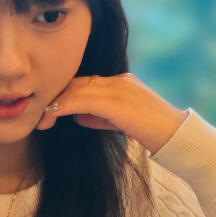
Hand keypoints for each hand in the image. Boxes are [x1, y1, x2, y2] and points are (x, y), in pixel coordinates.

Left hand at [34, 73, 187, 154]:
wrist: (177, 137)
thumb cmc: (153, 133)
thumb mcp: (122, 122)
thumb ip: (100, 116)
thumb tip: (78, 115)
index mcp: (121, 82)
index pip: (85, 83)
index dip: (64, 95)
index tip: (48, 110)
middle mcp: (119, 80)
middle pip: (77, 82)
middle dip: (55, 98)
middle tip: (38, 116)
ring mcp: (119, 88)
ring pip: (77, 89)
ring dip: (55, 104)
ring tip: (41, 119)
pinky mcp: (118, 102)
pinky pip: (83, 100)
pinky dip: (64, 106)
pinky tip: (52, 115)